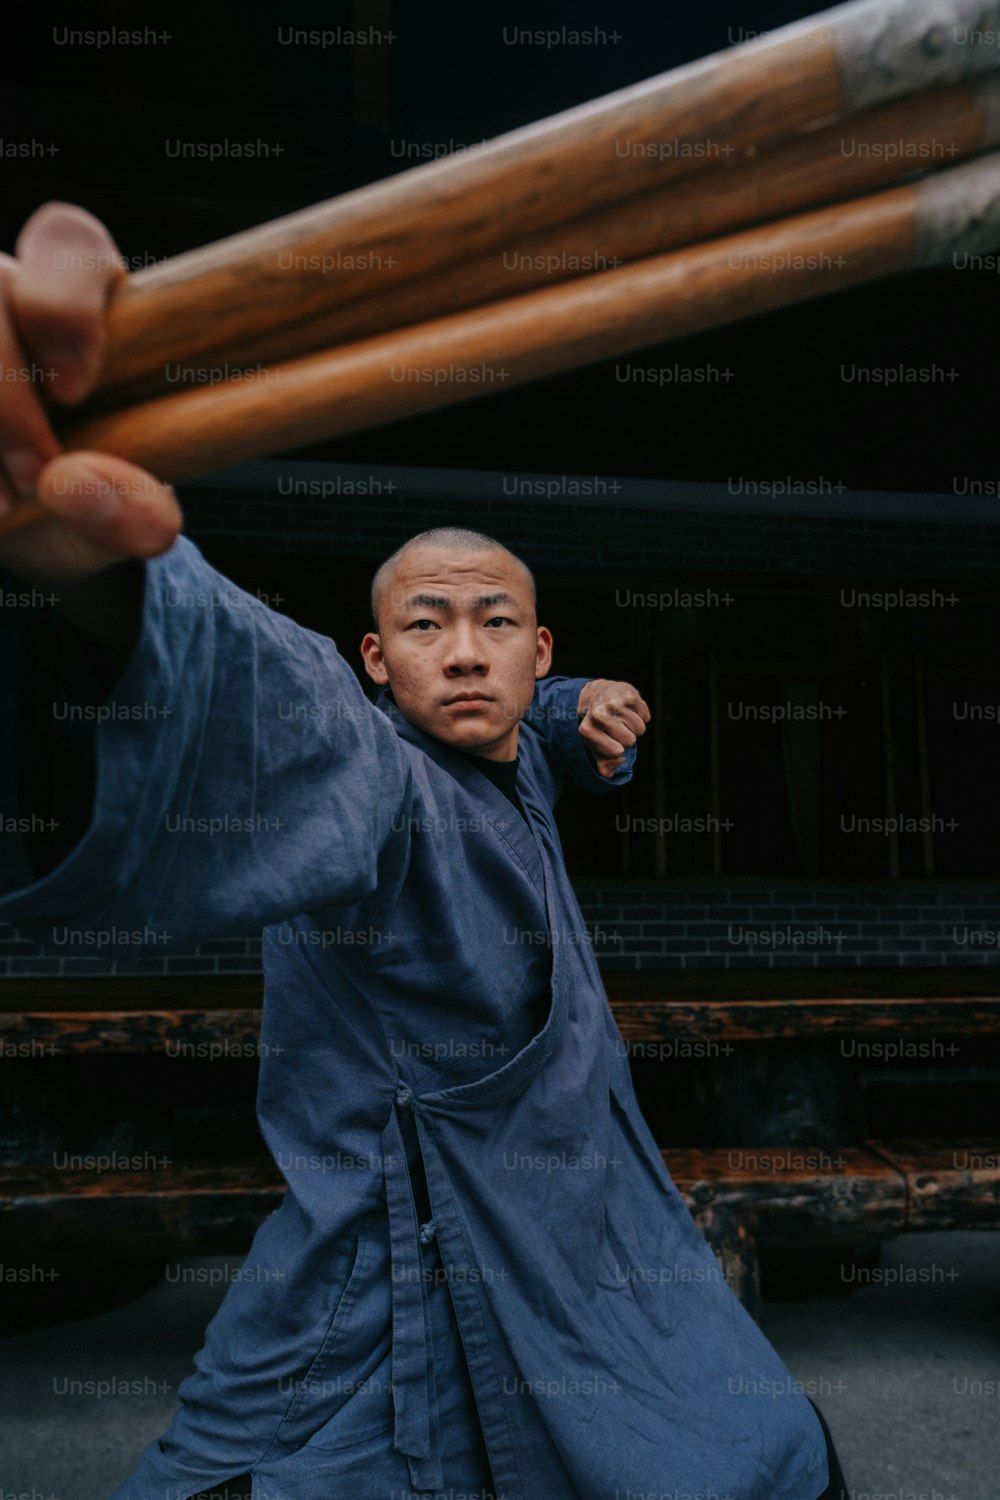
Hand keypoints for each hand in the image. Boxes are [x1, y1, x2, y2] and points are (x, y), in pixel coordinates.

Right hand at [0, 203, 180, 583]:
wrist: (25, 546)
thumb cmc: (85, 512)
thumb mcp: (131, 525)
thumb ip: (139, 513)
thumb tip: (73, 481)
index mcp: (80, 309)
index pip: (67, 242)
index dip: (65, 304)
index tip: (74, 391)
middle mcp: (0, 300)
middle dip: (4, 387)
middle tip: (38, 475)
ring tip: (4, 506)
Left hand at [577, 678, 650, 777]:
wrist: (598, 694)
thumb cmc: (598, 726)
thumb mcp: (596, 746)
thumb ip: (604, 765)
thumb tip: (617, 765)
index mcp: (586, 730)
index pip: (616, 752)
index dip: (617, 750)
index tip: (610, 742)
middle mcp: (598, 714)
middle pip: (630, 741)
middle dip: (627, 739)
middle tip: (617, 729)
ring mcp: (613, 702)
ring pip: (640, 729)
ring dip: (634, 727)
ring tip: (622, 719)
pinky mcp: (628, 694)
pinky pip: (646, 717)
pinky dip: (641, 716)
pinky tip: (628, 710)